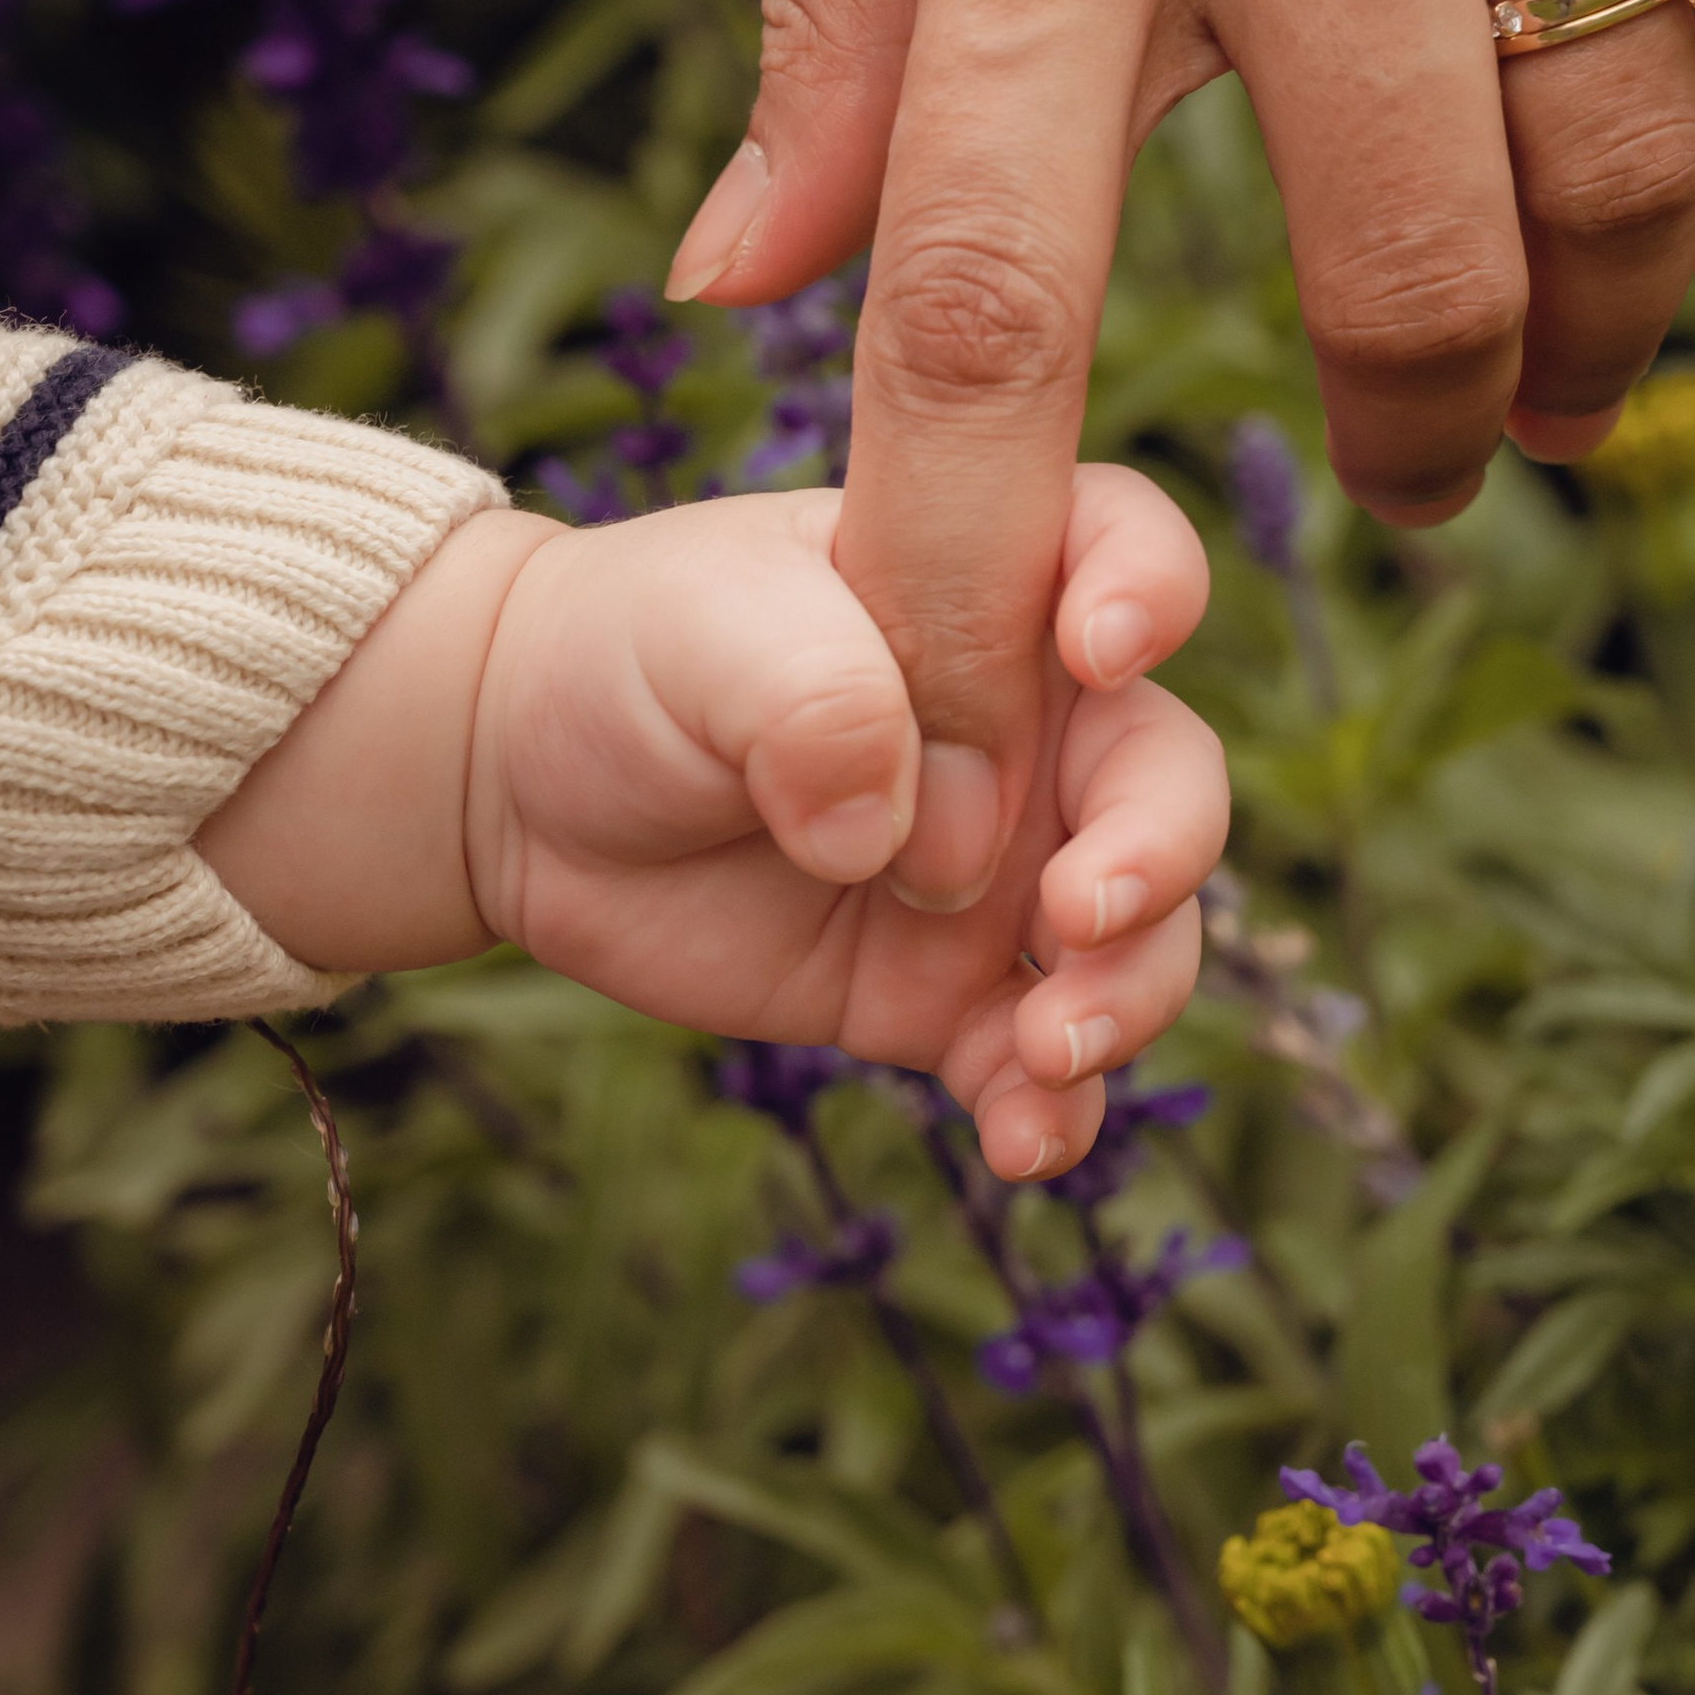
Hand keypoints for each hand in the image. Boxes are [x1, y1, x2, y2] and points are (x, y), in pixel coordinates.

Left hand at [195, 468, 1224, 1179]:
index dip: (1149, 589)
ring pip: (1138, 938)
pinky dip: (1052, 1108)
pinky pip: (1038, 1064)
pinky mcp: (948, 995)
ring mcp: (1004, 872)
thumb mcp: (703, 630)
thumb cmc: (632, 657)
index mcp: (991, 588)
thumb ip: (818, 697)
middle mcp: (1032, 731)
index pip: (1124, 552)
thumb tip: (903, 836)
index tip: (1102, 651)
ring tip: (1043, 1047)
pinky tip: (1021, 1142)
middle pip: (1167, 779)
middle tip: (1077, 912)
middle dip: (1157, 851)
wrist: (527, 788)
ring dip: (1124, 997)